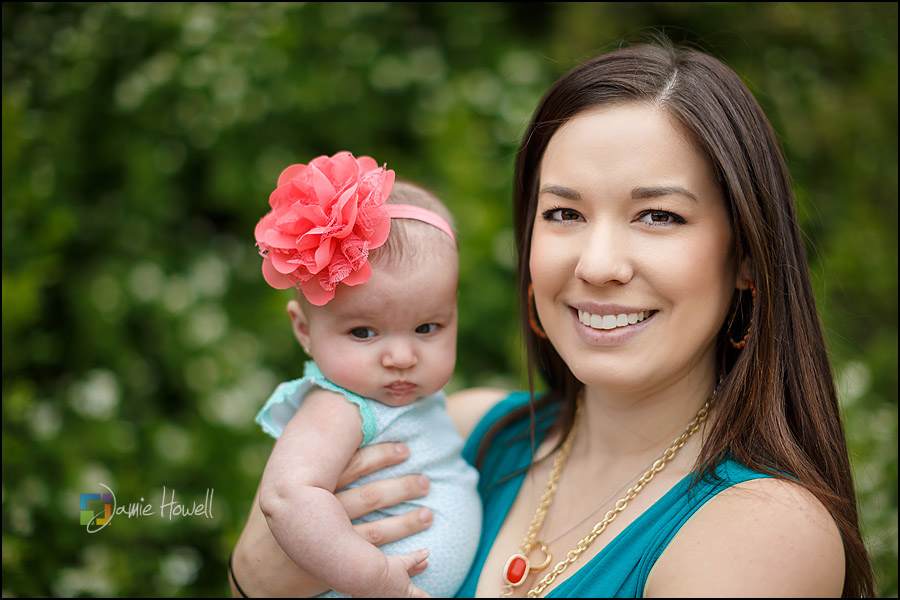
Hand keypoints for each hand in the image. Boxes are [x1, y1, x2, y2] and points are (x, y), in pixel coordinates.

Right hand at [230, 442, 431, 597]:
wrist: (258, 571)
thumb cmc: (271, 523)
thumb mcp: (276, 486)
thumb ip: (300, 463)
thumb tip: (322, 427)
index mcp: (310, 487)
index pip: (352, 465)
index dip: (381, 455)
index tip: (405, 449)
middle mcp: (323, 513)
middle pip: (371, 496)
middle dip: (401, 486)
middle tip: (425, 481)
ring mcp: (331, 543)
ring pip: (378, 529)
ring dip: (407, 521)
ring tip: (428, 513)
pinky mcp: (336, 567)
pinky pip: (375, 561)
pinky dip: (402, 558)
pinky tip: (423, 554)